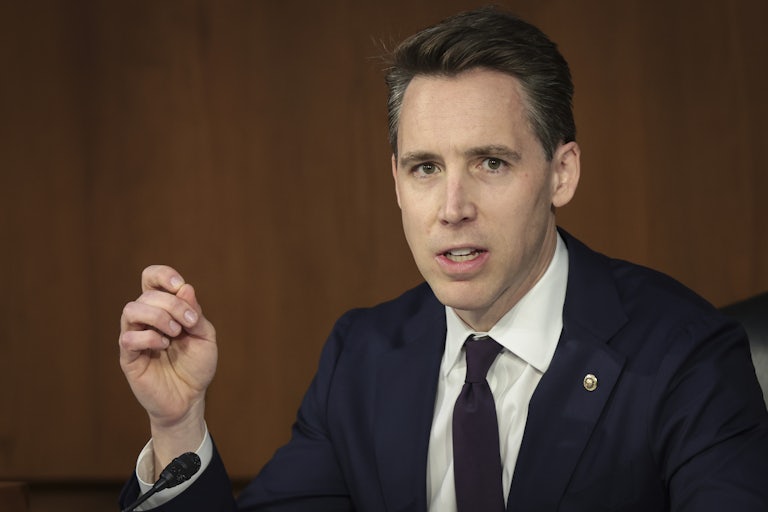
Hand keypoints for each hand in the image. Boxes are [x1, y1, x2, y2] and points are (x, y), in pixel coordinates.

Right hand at [119, 265, 216, 467]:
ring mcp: (135, 337)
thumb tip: (185, 288)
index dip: (162, 275)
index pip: (150, 279)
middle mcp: (146, 319)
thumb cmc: (196, 366)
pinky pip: (128, 337)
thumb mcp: (204, 336)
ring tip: (175, 333)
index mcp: (164, 309)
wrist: (190, 398)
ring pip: (131, 309)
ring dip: (158, 316)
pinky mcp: (129, 357)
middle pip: (146, 294)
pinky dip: (149, 337)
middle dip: (172, 303)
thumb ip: (195, 313)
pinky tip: (164, 346)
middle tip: (189, 322)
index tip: (180, 286)